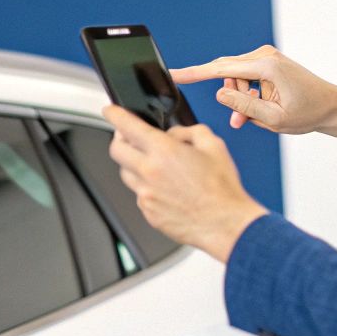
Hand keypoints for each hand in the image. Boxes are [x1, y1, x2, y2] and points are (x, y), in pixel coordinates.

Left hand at [102, 105, 267, 261]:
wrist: (225, 224)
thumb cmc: (222, 189)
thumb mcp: (213, 145)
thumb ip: (188, 132)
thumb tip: (173, 134)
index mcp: (164, 151)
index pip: (126, 126)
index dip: (114, 114)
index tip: (111, 112)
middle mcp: (149, 172)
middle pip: (116, 150)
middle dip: (119, 140)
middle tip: (129, 138)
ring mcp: (146, 195)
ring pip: (125, 174)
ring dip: (133, 164)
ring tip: (155, 166)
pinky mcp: (148, 213)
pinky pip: (139, 195)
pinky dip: (147, 187)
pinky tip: (166, 189)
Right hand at [171, 45, 336, 149]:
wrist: (331, 106)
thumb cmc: (308, 113)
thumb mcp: (273, 119)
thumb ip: (243, 107)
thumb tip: (220, 95)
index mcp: (266, 66)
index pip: (220, 69)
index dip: (193, 73)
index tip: (173, 74)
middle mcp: (264, 56)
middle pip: (226, 74)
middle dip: (229, 98)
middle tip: (240, 121)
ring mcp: (265, 57)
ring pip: (234, 79)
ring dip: (239, 99)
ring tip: (251, 119)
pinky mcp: (266, 62)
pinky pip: (244, 78)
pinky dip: (246, 95)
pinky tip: (258, 110)